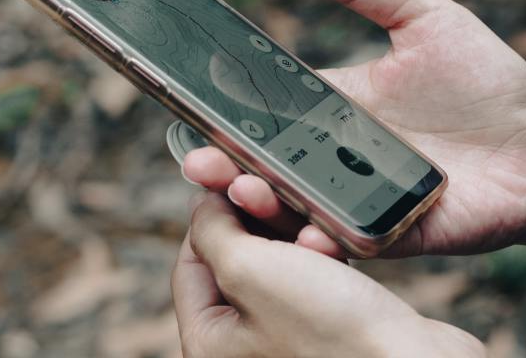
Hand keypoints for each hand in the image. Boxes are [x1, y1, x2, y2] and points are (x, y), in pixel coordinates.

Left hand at [172, 193, 483, 357]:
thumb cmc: (332, 331)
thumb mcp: (250, 270)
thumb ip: (213, 231)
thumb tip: (202, 205)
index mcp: (209, 344)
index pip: (190, 263)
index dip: (211, 218)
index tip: (236, 183)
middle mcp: (244, 347)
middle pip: (235, 262)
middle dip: (259, 225)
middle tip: (278, 196)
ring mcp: (287, 341)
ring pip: (278, 265)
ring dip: (295, 237)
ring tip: (313, 224)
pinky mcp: (328, 331)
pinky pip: (313, 279)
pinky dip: (322, 257)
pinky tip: (335, 243)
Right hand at [184, 0, 525, 257]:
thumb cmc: (483, 79)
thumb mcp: (422, 16)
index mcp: (330, 107)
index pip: (260, 111)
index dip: (221, 113)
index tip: (186, 109)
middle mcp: (332, 157)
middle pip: (262, 165)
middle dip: (223, 167)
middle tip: (201, 162)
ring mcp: (356, 199)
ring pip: (292, 209)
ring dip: (260, 205)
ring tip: (244, 190)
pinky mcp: (387, 234)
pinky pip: (343, 244)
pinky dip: (319, 244)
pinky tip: (307, 234)